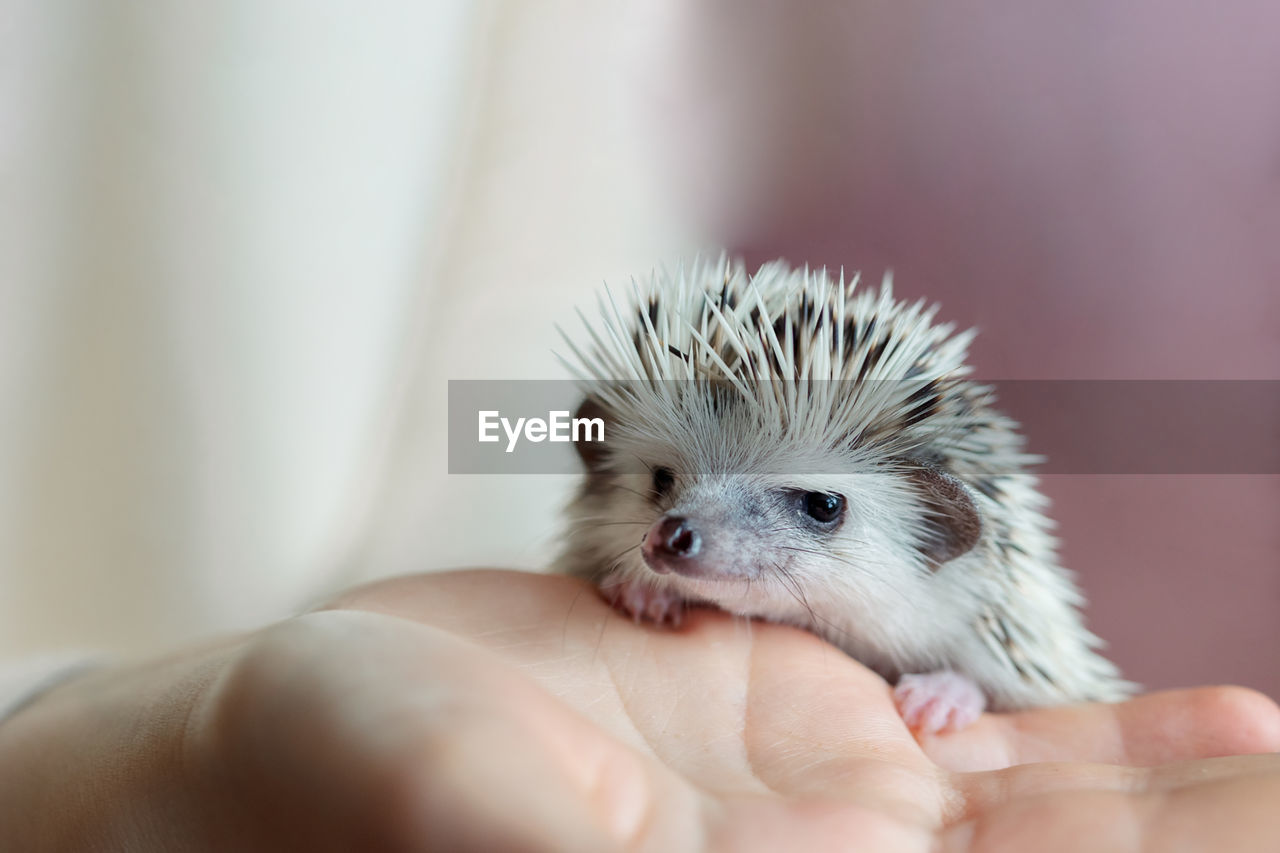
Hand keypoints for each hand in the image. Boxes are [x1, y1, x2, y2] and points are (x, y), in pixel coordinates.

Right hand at [2, 570, 1276, 850]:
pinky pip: (990, 748)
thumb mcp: (468, 805)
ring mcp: (823, 806)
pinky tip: (1210, 729)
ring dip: (1181, 806)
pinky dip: (1105, 740)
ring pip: (1051, 825)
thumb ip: (588, 842)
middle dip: (1179, 850)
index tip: (1245, 825)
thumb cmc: (342, 781)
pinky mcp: (804, 721)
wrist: (310, 727)